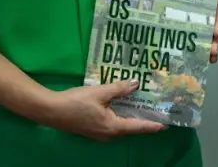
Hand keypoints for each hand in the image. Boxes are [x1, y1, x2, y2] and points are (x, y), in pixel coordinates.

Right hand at [40, 80, 166, 141]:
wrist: (51, 110)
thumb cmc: (76, 102)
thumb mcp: (100, 92)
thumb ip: (119, 88)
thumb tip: (136, 83)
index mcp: (112, 127)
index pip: (138, 127)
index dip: (152, 125)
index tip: (166, 124)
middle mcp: (108, 134)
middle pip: (131, 127)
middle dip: (144, 119)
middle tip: (157, 111)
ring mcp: (100, 133)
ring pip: (121, 125)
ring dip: (132, 116)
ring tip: (145, 107)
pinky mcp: (93, 129)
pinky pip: (113, 123)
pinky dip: (121, 115)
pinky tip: (124, 106)